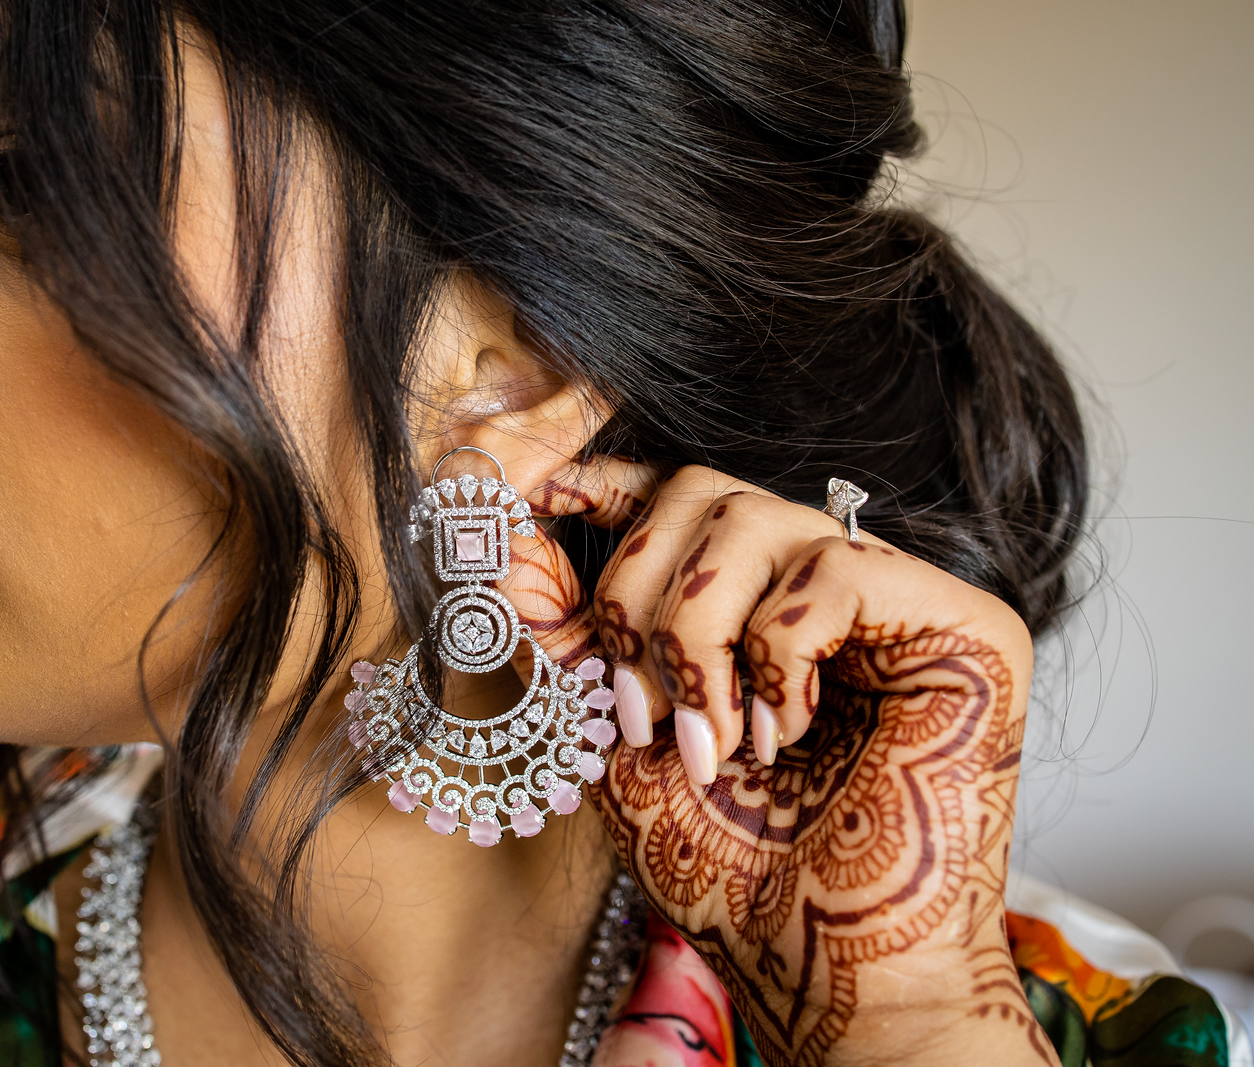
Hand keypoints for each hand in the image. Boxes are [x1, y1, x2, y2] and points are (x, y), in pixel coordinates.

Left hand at [506, 461, 1058, 1066]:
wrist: (822, 963)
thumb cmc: (729, 868)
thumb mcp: (613, 741)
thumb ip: (566, 644)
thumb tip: (505, 550)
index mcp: (752, 603)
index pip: (683, 496)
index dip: (611, 484)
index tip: (542, 497)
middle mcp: (824, 585)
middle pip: (704, 490)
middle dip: (637, 596)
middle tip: (638, 707)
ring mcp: (897, 598)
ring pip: (758, 518)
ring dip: (699, 637)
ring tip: (712, 739)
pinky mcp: (964, 623)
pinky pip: (834, 570)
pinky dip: (779, 656)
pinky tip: (787, 735)